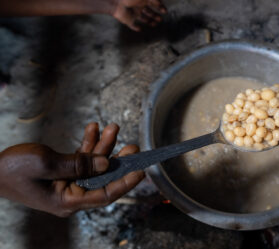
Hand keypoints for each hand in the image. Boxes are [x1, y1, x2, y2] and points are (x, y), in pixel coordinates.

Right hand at [0, 122, 144, 216]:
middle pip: (103, 178)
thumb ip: (80, 164)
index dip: (124, 183)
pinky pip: (81, 158)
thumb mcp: (47, 163)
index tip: (141, 170)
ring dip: (103, 146)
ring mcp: (68, 182)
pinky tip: (93, 128)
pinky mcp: (64, 171)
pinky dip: (87, 144)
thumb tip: (107, 164)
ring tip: (112, 127)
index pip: (105, 195)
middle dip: (117, 160)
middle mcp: (72, 194)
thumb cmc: (13, 170)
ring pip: (94, 165)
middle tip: (132, 146)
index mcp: (68, 201)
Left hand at [112, 0, 166, 30]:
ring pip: (143, 19)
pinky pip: (133, 25)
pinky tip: (140, 29)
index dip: (160, 7)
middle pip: (149, 12)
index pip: (153, 3)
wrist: (116, 2)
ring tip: (155, 24)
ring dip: (149, 22)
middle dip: (155, 16)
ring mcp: (133, 13)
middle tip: (160, 19)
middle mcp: (139, 6)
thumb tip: (160, 1)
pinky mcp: (128, 20)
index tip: (165, 11)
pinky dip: (136, 28)